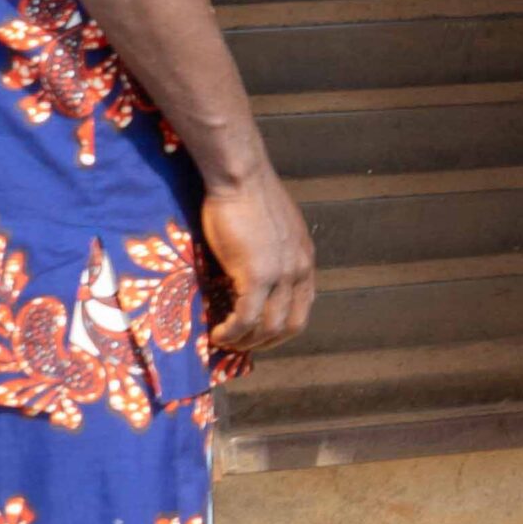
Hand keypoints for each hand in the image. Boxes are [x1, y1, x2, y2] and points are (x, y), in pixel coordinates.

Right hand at [199, 163, 315, 353]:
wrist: (241, 178)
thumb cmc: (249, 198)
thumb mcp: (272, 232)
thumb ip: (271, 256)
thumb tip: (250, 278)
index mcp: (305, 260)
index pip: (302, 307)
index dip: (279, 328)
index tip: (257, 334)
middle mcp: (300, 270)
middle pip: (292, 324)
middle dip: (265, 342)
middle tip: (239, 345)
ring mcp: (282, 274)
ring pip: (269, 327)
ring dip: (245, 342)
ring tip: (224, 341)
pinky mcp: (257, 275)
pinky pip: (247, 318)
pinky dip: (232, 333)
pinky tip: (217, 334)